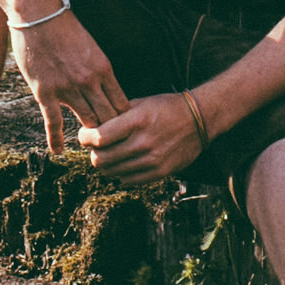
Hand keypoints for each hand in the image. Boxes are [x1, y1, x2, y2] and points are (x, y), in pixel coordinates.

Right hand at [11, 6, 127, 157]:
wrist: (37, 13)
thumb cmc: (64, 26)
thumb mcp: (91, 47)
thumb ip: (97, 70)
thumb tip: (105, 88)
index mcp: (104, 68)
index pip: (121, 104)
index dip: (125, 121)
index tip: (125, 130)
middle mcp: (89, 81)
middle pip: (108, 117)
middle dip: (113, 133)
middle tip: (115, 147)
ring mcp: (67, 88)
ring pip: (87, 122)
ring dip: (91, 136)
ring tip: (94, 149)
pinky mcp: (45, 92)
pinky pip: (54, 122)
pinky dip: (56, 139)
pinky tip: (59, 151)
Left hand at [76, 90, 208, 188]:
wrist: (199, 120)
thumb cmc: (166, 108)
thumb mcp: (140, 103)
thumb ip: (115, 116)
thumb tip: (91, 128)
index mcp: (136, 121)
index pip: (98, 138)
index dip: (85, 138)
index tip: (85, 136)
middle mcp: (143, 142)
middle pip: (101, 159)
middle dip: (94, 153)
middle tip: (96, 147)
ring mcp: (152, 160)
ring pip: (112, 172)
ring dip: (107, 164)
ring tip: (110, 154)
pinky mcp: (160, 173)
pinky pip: (128, 181)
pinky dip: (121, 173)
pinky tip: (125, 162)